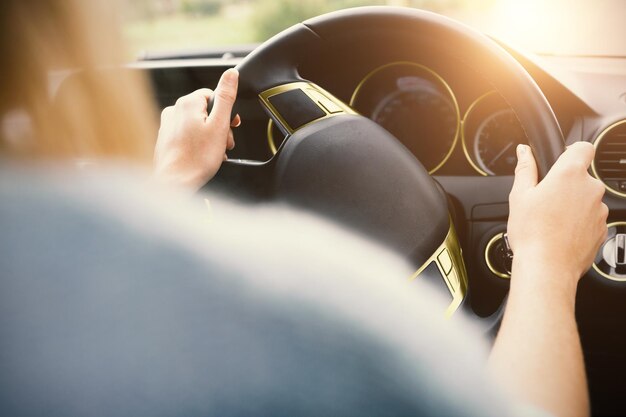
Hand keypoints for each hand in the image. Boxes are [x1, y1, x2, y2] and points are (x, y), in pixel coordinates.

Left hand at [154, 68, 240, 190]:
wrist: (174, 183)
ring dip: (210, 137)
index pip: (214, 96)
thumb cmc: (196, 159)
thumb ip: (226, 97)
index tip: (231, 126)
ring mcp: (168, 125)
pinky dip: (198, 144)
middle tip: (224, 143)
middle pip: (206, 111)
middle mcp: (174, 110)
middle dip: (219, 127)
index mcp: (188, 103)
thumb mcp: (219, 125)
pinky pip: (187, 135)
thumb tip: (230, 74)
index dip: (226, 112)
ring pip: (197, 124)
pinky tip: (203, 156)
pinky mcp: (166, 139)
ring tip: (214, 153)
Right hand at [507, 142, 607, 283]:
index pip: (583, 148)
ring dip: (573, 205)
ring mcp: (600, 210)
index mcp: (570, 175)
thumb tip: (524, 151)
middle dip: (566, 185)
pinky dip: (578, 223)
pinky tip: (560, 233)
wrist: (547, 267)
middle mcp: (591, 189)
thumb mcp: (519, 196)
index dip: (570, 152)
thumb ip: (525, 168)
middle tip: (544, 200)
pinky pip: (590, 219)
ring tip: (551, 221)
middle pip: (582, 177)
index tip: (559, 162)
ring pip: (586, 199)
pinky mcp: (602, 229)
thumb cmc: (532, 233)